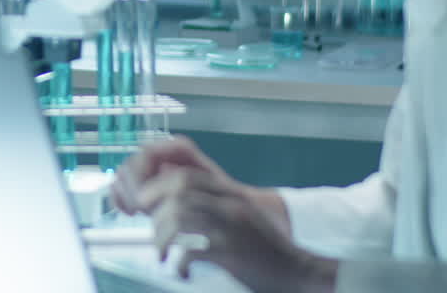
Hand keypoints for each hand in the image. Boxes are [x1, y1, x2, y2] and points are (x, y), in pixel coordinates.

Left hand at [114, 137, 334, 291]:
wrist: (299, 271)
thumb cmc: (265, 249)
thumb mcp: (241, 217)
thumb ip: (213, 205)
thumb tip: (172, 206)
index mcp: (231, 195)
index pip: (186, 175)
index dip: (159, 186)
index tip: (147, 204)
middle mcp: (230, 205)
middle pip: (180, 189)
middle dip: (156, 207)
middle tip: (152, 230)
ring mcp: (231, 227)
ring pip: (181, 216)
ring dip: (162, 237)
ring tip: (164, 254)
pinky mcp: (232, 253)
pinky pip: (191, 250)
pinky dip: (179, 263)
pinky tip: (182, 271)